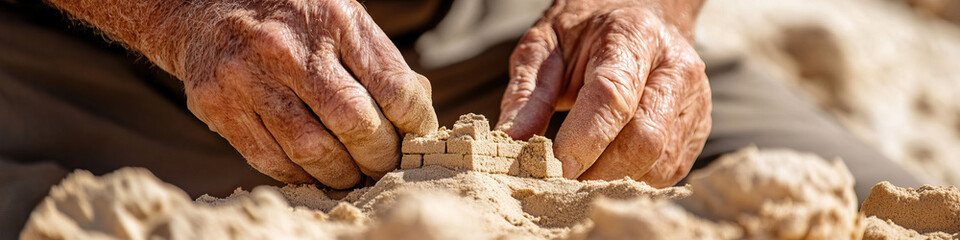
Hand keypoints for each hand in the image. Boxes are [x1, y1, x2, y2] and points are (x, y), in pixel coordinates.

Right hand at [180, 0, 436, 187]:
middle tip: (385, 163)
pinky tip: (316, 169)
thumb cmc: (294, 20)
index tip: (416, 137)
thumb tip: (417, 119)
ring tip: (354, 172)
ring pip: (313, 150)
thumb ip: (380, 64)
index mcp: (335, 20)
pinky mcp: (220, 106)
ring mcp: (250, 77)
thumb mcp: (342, 20)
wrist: (207, 7)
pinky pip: (272, 160)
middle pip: (355, 124)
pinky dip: (302, 174)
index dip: (415, 124)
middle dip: (380, 155)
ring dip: (343, 172)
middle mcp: (290, 47)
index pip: (395, 88)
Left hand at [496, 0, 710, 186]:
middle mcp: (676, 68)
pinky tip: (608, 168)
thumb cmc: (586, 32)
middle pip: (644, 140)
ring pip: (659, 163)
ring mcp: (695, 101)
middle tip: (559, 183)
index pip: (612, 98)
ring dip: (614, 181)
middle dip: (597, 171)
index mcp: (633, 37)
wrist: (640, 15)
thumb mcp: (546, 44)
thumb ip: (527, 93)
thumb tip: (509, 142)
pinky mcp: (699, 128)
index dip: (581, 141)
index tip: (550, 169)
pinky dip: (634, 180)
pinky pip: (669, 171)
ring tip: (580, 175)